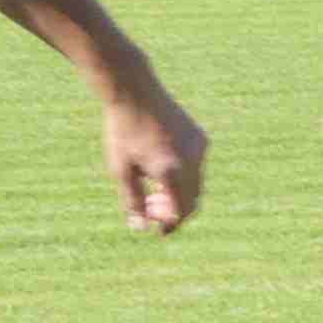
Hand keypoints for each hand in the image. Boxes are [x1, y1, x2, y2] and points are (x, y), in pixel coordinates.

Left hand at [103, 77, 206, 233]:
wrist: (135, 93)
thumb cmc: (122, 132)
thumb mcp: (121, 170)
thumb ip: (132, 200)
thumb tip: (140, 227)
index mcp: (172, 172)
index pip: (182, 212)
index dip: (170, 224)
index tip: (156, 229)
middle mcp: (193, 161)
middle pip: (192, 200)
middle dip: (172, 209)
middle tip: (149, 208)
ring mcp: (200, 148)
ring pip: (195, 183)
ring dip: (177, 192)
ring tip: (149, 185)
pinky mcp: (201, 138)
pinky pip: (196, 165)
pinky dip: (182, 174)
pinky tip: (159, 166)